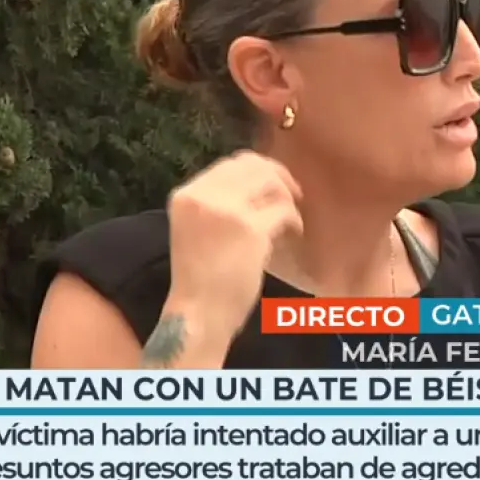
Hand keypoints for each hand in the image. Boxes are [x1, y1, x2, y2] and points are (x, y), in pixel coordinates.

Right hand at [165, 151, 303, 345]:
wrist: (198, 315)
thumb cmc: (200, 279)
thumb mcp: (198, 229)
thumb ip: (219, 204)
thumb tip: (259, 182)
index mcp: (185, 195)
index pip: (229, 164)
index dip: (258, 170)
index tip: (274, 184)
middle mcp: (202, 196)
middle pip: (252, 166)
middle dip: (278, 176)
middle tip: (294, 195)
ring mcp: (226, 210)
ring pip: (270, 183)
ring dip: (287, 198)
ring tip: (292, 220)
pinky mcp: (250, 229)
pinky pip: (283, 211)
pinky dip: (294, 220)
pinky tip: (294, 233)